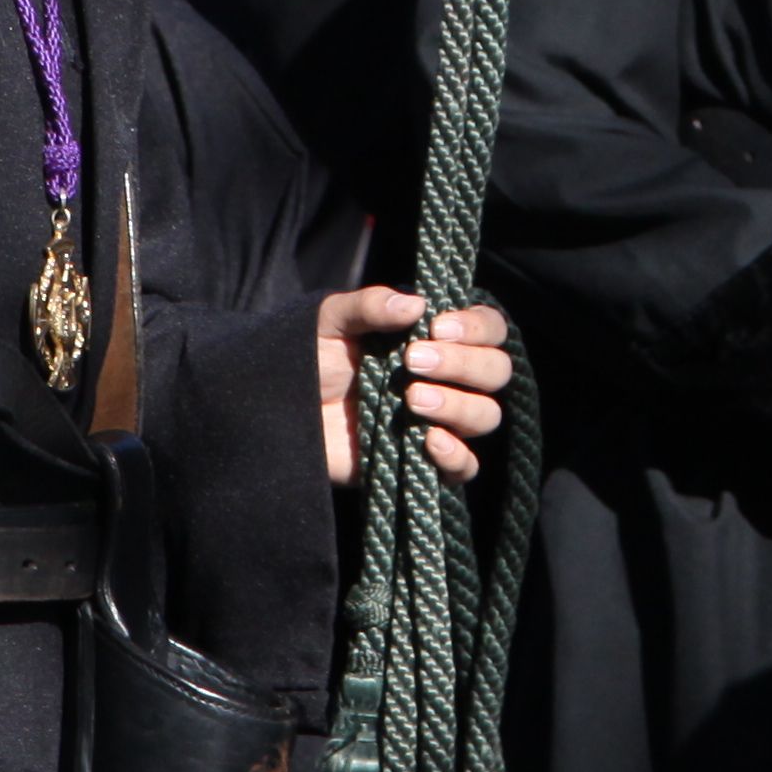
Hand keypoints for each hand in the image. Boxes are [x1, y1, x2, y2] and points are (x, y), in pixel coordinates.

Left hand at [317, 289, 514, 486]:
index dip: (476, 328)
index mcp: (435, 338)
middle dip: (463, 363)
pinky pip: (465, 468)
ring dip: (458, 405)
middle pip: (496, 371)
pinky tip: (429, 441)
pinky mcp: (422, 462)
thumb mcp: (332, 321)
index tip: (437, 328)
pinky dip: (457, 455)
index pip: (489, 329)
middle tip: (412, 361)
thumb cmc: (308, 358)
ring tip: (412, 399)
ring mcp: (438, 420)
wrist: (276, 411)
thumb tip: (415, 304)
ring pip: (486, 415)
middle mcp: (446, 378)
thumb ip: (370, 305)